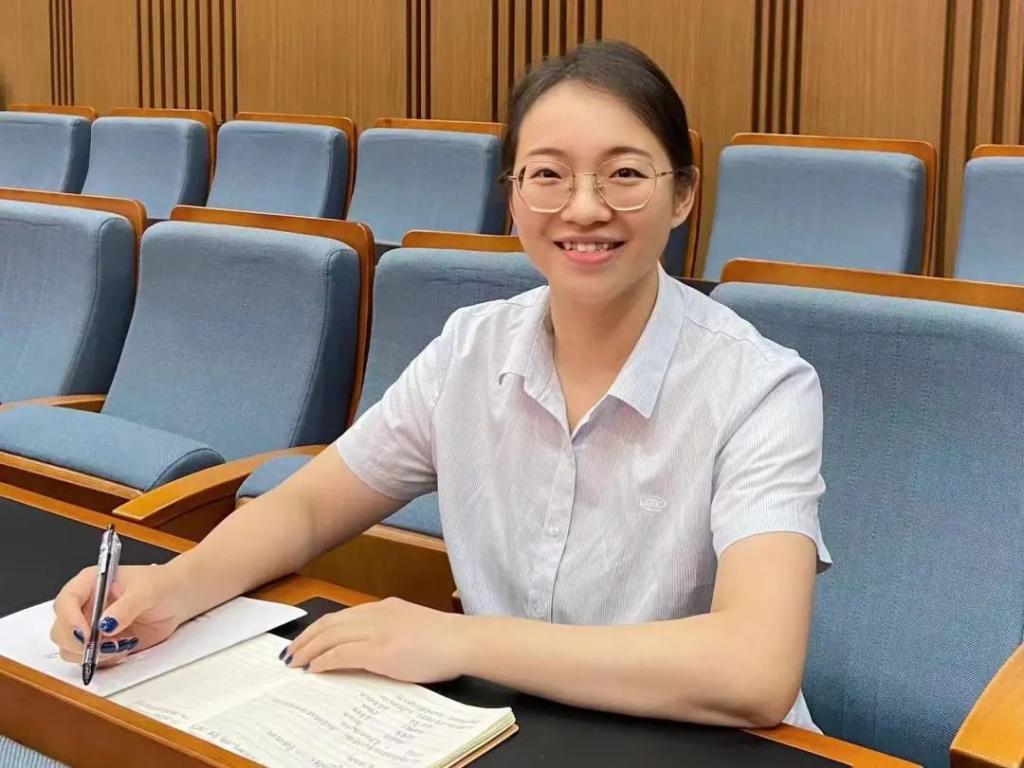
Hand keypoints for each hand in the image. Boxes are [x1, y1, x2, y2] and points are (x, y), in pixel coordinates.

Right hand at [50, 563, 188, 667]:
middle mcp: (84, 607)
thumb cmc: (161, 585)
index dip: (70, 620)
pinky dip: (104, 660)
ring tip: (122, 644)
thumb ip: (127, 606)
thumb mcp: (147, 590)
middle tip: (106, 645)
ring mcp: (91, 628)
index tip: (87, 633)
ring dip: (93, 654)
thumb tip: (106, 625)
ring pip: (71, 650)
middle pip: (60, 631)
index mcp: (90, 584)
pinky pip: (90, 660)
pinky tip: (125, 648)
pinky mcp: (102, 645)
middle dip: (79, 643)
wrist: (177, 600)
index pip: (65, 602)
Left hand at [282, 597, 468, 682]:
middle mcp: (378, 614)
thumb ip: (388, 631)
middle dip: (306, 638)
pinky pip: (342, 653)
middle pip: (330, 622)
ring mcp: (379, 631)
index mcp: (385, 607)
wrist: (464, 641)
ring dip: (308, 649)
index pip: (342, 615)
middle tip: (289, 653)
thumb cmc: (445, 639)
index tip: (305, 640)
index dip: (319, 628)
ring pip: (331, 635)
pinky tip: (314, 669)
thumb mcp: (410, 626)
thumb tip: (367, 648)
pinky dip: (324, 660)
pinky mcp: (381, 650)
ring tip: (295, 662)